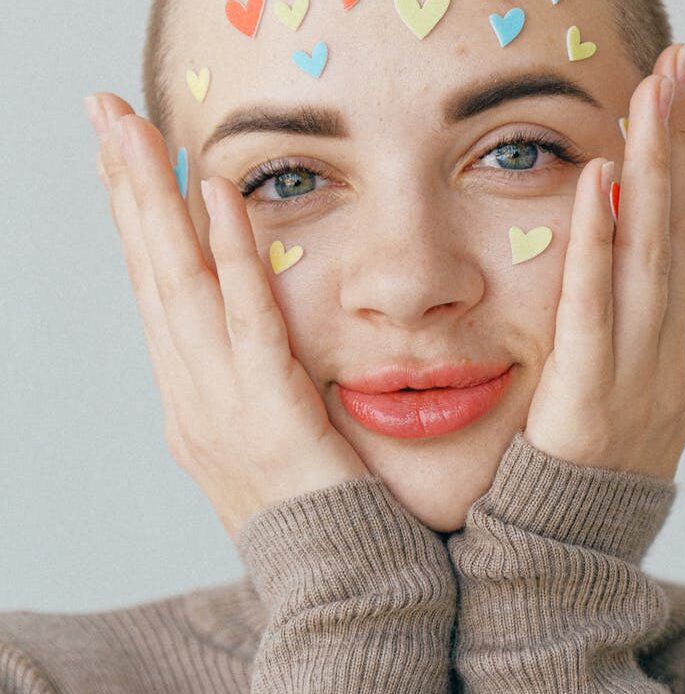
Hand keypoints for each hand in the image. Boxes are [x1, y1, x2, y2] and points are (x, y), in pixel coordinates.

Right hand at [86, 94, 369, 539]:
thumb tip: (251, 333)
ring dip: (155, 202)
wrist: (337, 585)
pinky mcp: (268, 414)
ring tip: (136, 129)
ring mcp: (219, 407)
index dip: (135, 221)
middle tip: (105, 112)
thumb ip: (252, 382)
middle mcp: (190, 397)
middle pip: (150, 275)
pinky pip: (248, 319)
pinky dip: (231, 254)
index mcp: (191, 400)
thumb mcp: (267, 438)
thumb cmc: (314, 509)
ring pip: (178, 285)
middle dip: (125, 191)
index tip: (124, 158)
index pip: (156, 293)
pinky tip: (218, 195)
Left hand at [524, 44, 684, 482]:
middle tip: (682, 68)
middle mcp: (674, 350)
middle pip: (683, 233)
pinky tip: (601, 179)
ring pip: (653, 255)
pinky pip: (595, 304)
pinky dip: (600, 240)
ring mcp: (640, 370)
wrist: (579, 539)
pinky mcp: (589, 387)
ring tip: (654, 97)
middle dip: (683, 146)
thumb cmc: (610, 462)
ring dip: (655, 171)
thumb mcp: (664, 401)